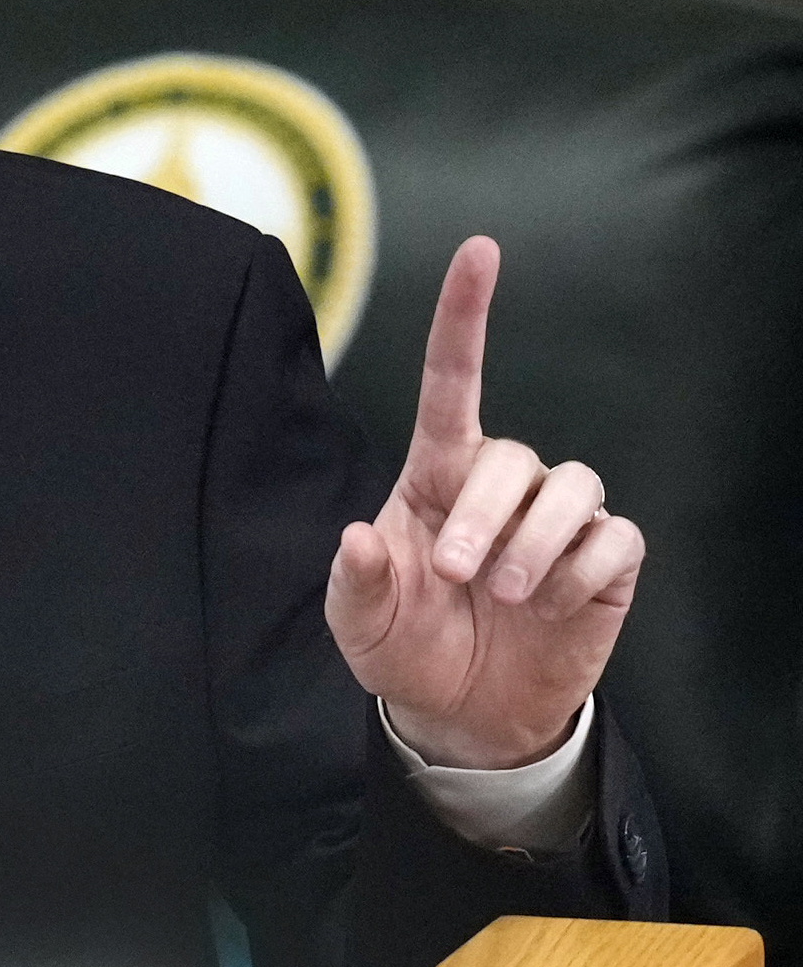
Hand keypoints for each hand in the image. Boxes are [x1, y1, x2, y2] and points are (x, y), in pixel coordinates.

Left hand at [324, 236, 644, 768]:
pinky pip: (613, 538)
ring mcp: (556, 519)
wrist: (463, 715)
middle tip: (460, 576)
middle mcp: (499, 484)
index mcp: (434, 475)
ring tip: (504, 595)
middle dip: (482, 515)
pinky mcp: (605, 560)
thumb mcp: (359, 622)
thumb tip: (359, 535)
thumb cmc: (405, 646)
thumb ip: (353, 580)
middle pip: (509, 455)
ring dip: (533, 543)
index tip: (480, 251)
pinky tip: (549, 607)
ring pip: (569, 486)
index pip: (451, 380)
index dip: (464, 314)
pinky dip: (578, 573)